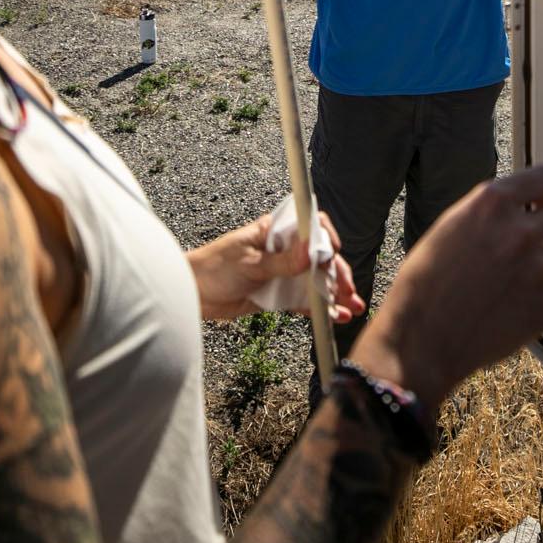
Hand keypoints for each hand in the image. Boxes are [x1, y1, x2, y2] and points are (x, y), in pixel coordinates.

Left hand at [189, 206, 363, 323]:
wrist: (191, 294)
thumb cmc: (212, 268)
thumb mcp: (249, 263)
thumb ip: (282, 261)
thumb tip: (312, 251)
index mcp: (274, 232)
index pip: (309, 226)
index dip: (325, 237)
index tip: (333, 252)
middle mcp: (282, 250)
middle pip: (318, 258)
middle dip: (336, 273)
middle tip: (347, 289)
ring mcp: (281, 273)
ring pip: (315, 281)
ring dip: (334, 293)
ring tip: (351, 307)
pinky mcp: (277, 295)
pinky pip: (303, 301)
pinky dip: (319, 308)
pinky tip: (335, 316)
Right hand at [349, 165, 542, 403]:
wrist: (421, 339)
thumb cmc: (424, 287)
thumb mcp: (449, 227)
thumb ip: (489, 212)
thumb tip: (518, 206)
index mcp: (491, 205)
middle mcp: (517, 232)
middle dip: (542, 230)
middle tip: (520, 249)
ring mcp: (535, 270)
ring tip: (517, 277)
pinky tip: (530, 297)